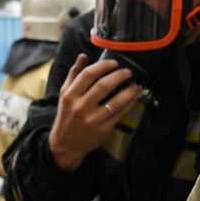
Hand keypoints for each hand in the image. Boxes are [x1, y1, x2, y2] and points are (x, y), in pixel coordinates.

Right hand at [47, 54, 141, 171]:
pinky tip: (132, 98)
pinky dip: (128, 104)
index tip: (113, 63)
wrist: (65, 144)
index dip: (103, 66)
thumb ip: (73, 74)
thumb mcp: (64, 94)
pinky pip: (119, 113)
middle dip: (119, 76)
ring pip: (115, 101)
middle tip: (127, 72)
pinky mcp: (102, 129)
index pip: (88, 74)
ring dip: (129, 91)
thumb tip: (83, 56)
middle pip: (103, 85)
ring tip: (134, 85)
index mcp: (69, 95)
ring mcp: (92, 119)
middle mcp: (80, 107)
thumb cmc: (66, 116)